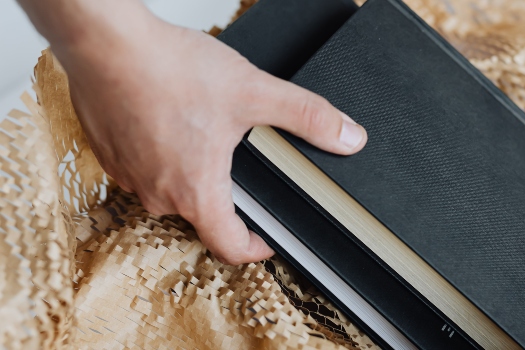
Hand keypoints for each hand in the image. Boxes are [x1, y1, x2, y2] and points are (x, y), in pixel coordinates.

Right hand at [49, 5, 366, 264]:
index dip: (257, 247)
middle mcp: (159, 194)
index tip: (270, 238)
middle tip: (244, 164)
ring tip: (209, 135)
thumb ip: (306, 116)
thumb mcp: (253, 92)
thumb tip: (347, 137)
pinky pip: (146, 167)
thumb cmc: (167, 70)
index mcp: (197, 192)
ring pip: (172, 189)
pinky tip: (174, 121)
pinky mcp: (110, 154)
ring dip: (194, 172)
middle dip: (229, 196)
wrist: (107, 43)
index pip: (230, 247)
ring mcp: (130, 176)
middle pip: (203, 215)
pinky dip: (164, 153)